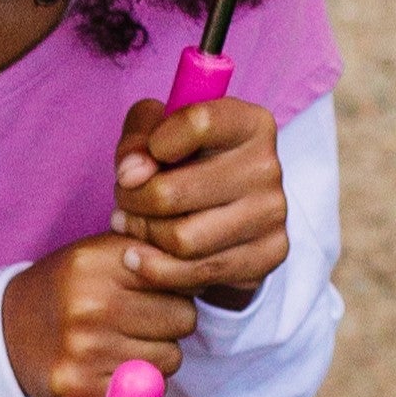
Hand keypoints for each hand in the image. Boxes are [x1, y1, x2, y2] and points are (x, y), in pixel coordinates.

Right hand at [2, 236, 197, 396]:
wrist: (6, 332)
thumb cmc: (68, 289)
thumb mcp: (97, 254)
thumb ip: (147, 252)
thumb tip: (200, 268)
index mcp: (95, 262)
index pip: (178, 278)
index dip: (173, 287)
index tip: (153, 291)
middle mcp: (89, 305)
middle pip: (184, 320)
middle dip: (169, 323)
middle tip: (136, 321)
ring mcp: (83, 351)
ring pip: (170, 359)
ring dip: (156, 356)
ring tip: (121, 344)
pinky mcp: (79, 390)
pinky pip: (147, 391)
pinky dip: (137, 385)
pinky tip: (109, 368)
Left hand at [108, 92, 289, 312]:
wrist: (222, 215)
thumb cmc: (184, 163)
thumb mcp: (155, 134)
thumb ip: (137, 140)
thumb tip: (131, 173)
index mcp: (250, 124)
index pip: (198, 123)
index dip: (153, 144)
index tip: (140, 160)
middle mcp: (267, 167)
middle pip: (172, 192)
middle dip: (133, 199)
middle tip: (123, 199)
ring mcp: (272, 214)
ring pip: (181, 238)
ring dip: (142, 234)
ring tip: (130, 223)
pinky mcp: (267, 255)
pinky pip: (195, 273)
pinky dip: (155, 269)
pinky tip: (138, 256)